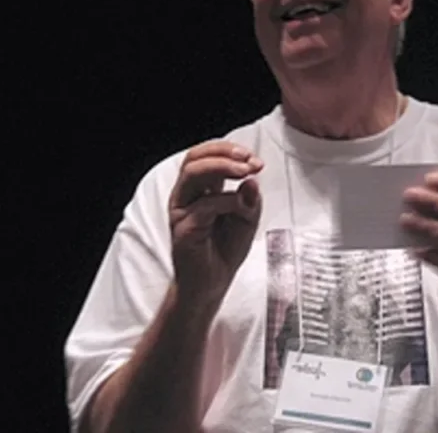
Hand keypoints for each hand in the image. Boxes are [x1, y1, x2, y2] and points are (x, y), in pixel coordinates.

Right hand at [168, 141, 263, 306]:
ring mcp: (181, 210)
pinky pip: (204, 205)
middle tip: (250, 160)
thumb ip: (250, 199)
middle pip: (194, 157)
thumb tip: (252, 180)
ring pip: (192, 173)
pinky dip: (227, 200)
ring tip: (245, 171)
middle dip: (224, 152)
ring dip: (222, 167)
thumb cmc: (225, 250)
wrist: (211, 285)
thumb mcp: (247, 220)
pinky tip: (241, 208)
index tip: (256, 161)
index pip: (205, 155)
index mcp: (199, 189)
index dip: (229, 151)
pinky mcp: (183, 228)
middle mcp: (186, 195)